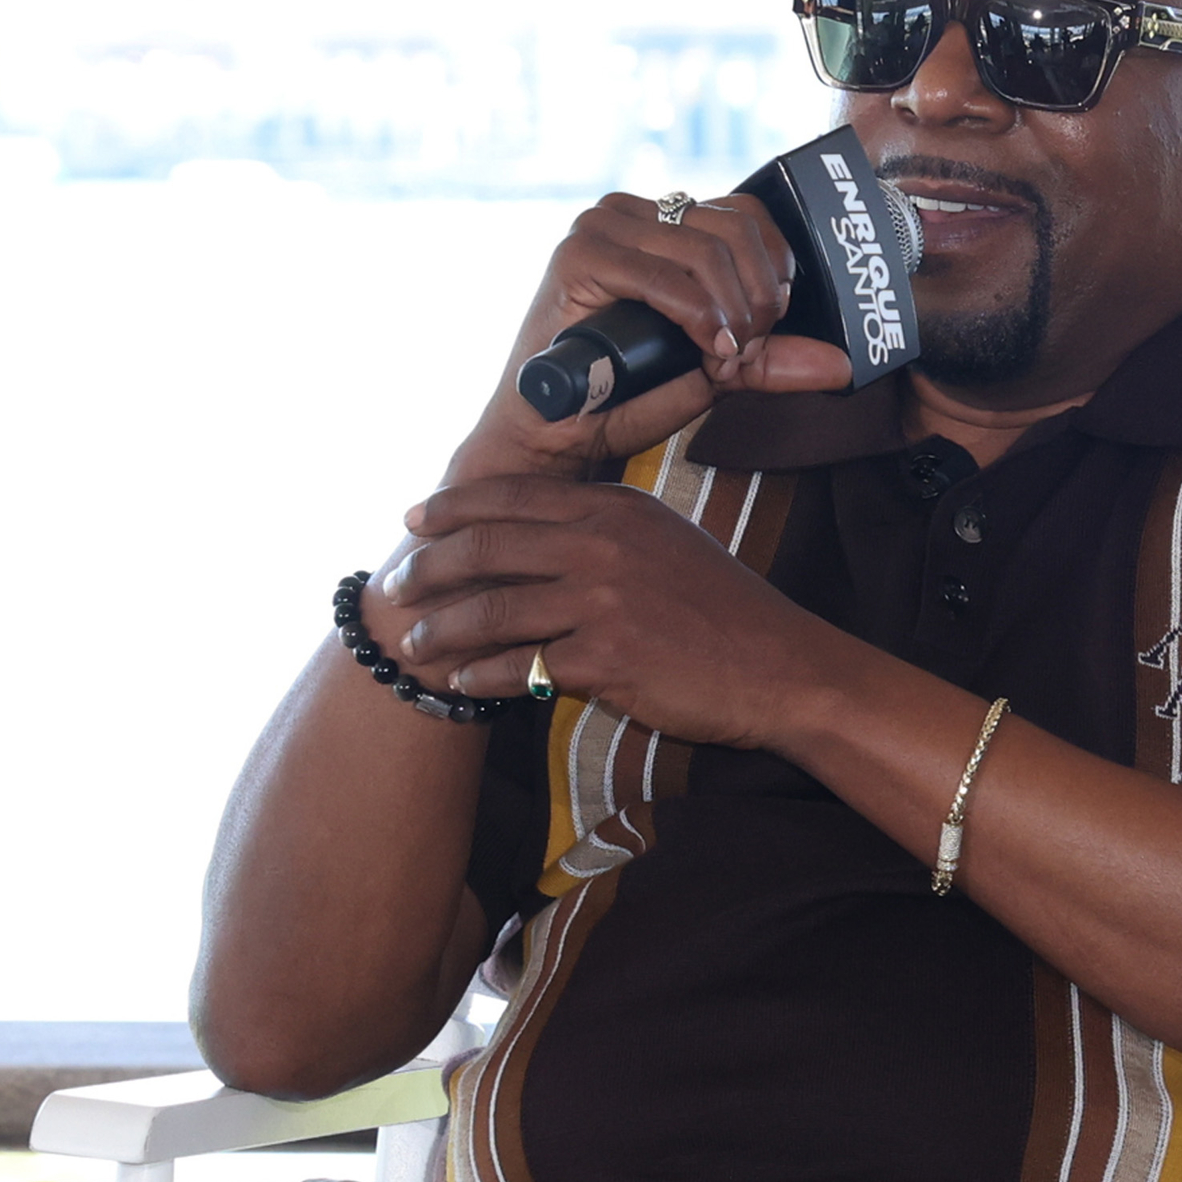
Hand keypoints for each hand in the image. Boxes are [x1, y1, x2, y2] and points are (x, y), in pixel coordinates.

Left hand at [365, 474, 848, 748]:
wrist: (783, 668)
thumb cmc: (728, 612)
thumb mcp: (670, 544)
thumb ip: (607, 531)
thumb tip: (538, 538)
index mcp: (617, 508)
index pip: (513, 496)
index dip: (453, 507)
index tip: (415, 519)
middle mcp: (603, 544)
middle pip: (487, 547)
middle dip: (428, 568)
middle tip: (398, 587)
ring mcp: (602, 601)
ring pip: (492, 610)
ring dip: (442, 630)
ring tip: (416, 645)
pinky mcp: (605, 658)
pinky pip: (521, 666)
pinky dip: (482, 677)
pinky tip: (464, 685)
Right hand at [445, 190, 855, 487]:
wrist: (558, 432)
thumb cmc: (628, 394)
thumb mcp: (718, 368)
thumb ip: (773, 358)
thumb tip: (842, 364)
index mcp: (667, 222)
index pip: (750, 216)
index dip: (776, 273)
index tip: (763, 329)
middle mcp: (634, 212)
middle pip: (739, 230)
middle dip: (759, 300)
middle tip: (745, 351)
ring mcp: (602, 226)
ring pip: (709, 252)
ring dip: (731, 315)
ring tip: (719, 357)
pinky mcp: (579, 255)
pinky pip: (667, 277)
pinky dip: (699, 318)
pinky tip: (706, 349)